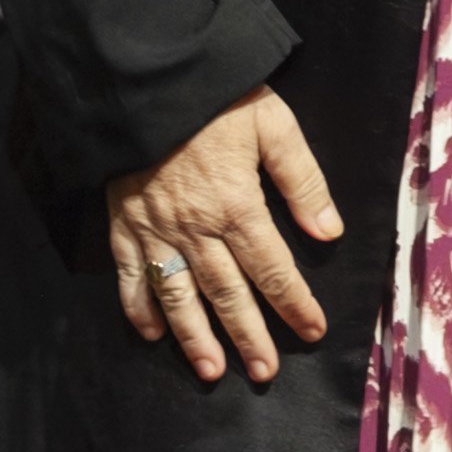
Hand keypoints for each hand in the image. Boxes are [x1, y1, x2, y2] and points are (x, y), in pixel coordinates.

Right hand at [106, 84, 342, 383]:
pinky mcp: (122, 223)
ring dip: (195, 338)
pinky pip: (130, 275)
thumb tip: (329, 231)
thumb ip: (302, 179)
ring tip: (213, 372)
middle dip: (248, 336)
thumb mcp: (273, 124)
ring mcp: (154, 229)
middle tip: (265, 372)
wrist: (145, 78)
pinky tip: (153, 334)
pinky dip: (139, 308)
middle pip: (226, 293)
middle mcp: (195, 228)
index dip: (294, 303)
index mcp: (236, 204)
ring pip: (178, 295)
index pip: (272, 267)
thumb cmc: (216, 98)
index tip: (312, 331)